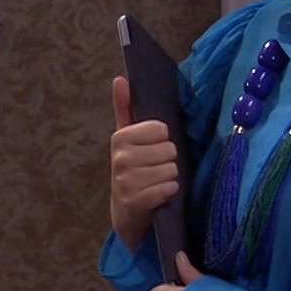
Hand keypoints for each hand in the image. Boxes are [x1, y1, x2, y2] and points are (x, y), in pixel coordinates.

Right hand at [109, 76, 177, 251]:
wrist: (126, 212)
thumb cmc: (132, 170)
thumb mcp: (127, 139)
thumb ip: (125, 107)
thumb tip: (120, 78)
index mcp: (120, 137)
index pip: (161, 129)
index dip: (162, 140)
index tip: (152, 148)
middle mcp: (120, 157)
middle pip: (169, 149)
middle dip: (167, 160)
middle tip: (154, 168)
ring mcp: (126, 180)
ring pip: (171, 169)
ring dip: (169, 177)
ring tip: (156, 182)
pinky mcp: (135, 201)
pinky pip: (168, 188)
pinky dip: (168, 193)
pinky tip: (158, 195)